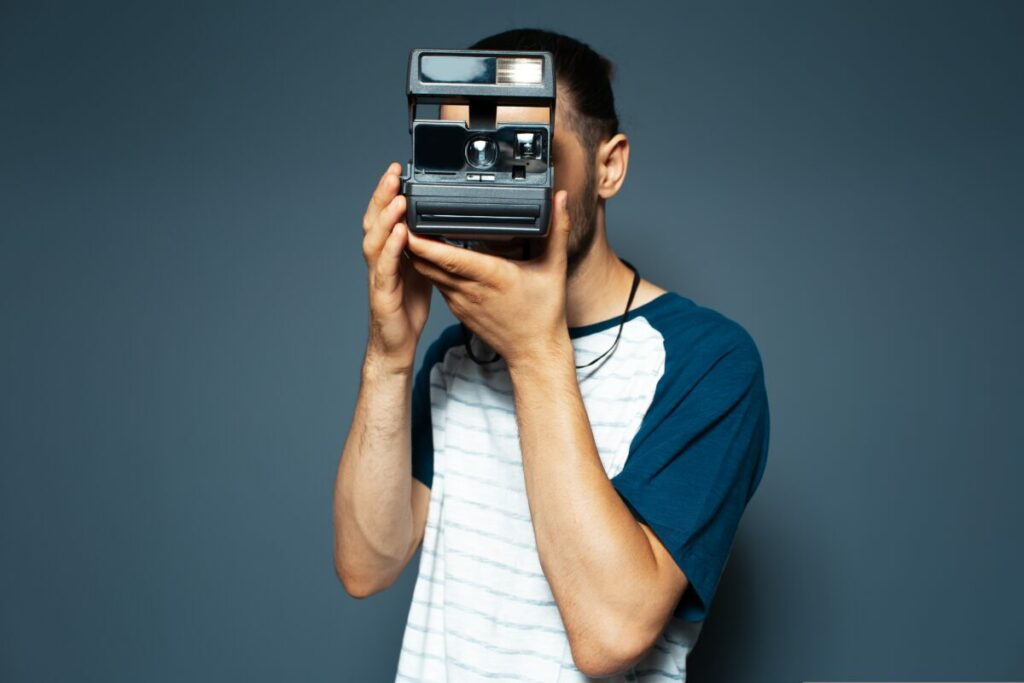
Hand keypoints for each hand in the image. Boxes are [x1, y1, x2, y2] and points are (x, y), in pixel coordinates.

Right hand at [361, 162, 431, 373]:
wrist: (396, 345)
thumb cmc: (407, 308)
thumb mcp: (420, 269)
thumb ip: (423, 247)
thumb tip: (437, 225)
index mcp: (388, 253)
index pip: (383, 216)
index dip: (387, 193)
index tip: (397, 170)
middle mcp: (378, 261)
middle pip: (374, 221)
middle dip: (382, 195)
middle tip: (393, 173)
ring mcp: (377, 277)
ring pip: (375, 241)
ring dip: (386, 217)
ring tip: (398, 197)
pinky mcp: (382, 295)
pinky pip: (386, 268)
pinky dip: (392, 248)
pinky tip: (401, 234)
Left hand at [405, 190, 571, 369]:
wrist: (533, 352)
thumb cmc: (544, 313)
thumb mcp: (554, 268)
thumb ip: (557, 229)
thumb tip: (560, 199)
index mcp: (493, 277)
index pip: (451, 259)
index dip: (427, 243)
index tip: (410, 225)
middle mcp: (471, 290)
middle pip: (430, 263)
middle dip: (412, 240)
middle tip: (399, 214)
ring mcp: (460, 301)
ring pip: (429, 273)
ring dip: (416, 252)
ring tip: (407, 227)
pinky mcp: (457, 308)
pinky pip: (436, 283)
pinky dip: (427, 266)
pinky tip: (424, 251)